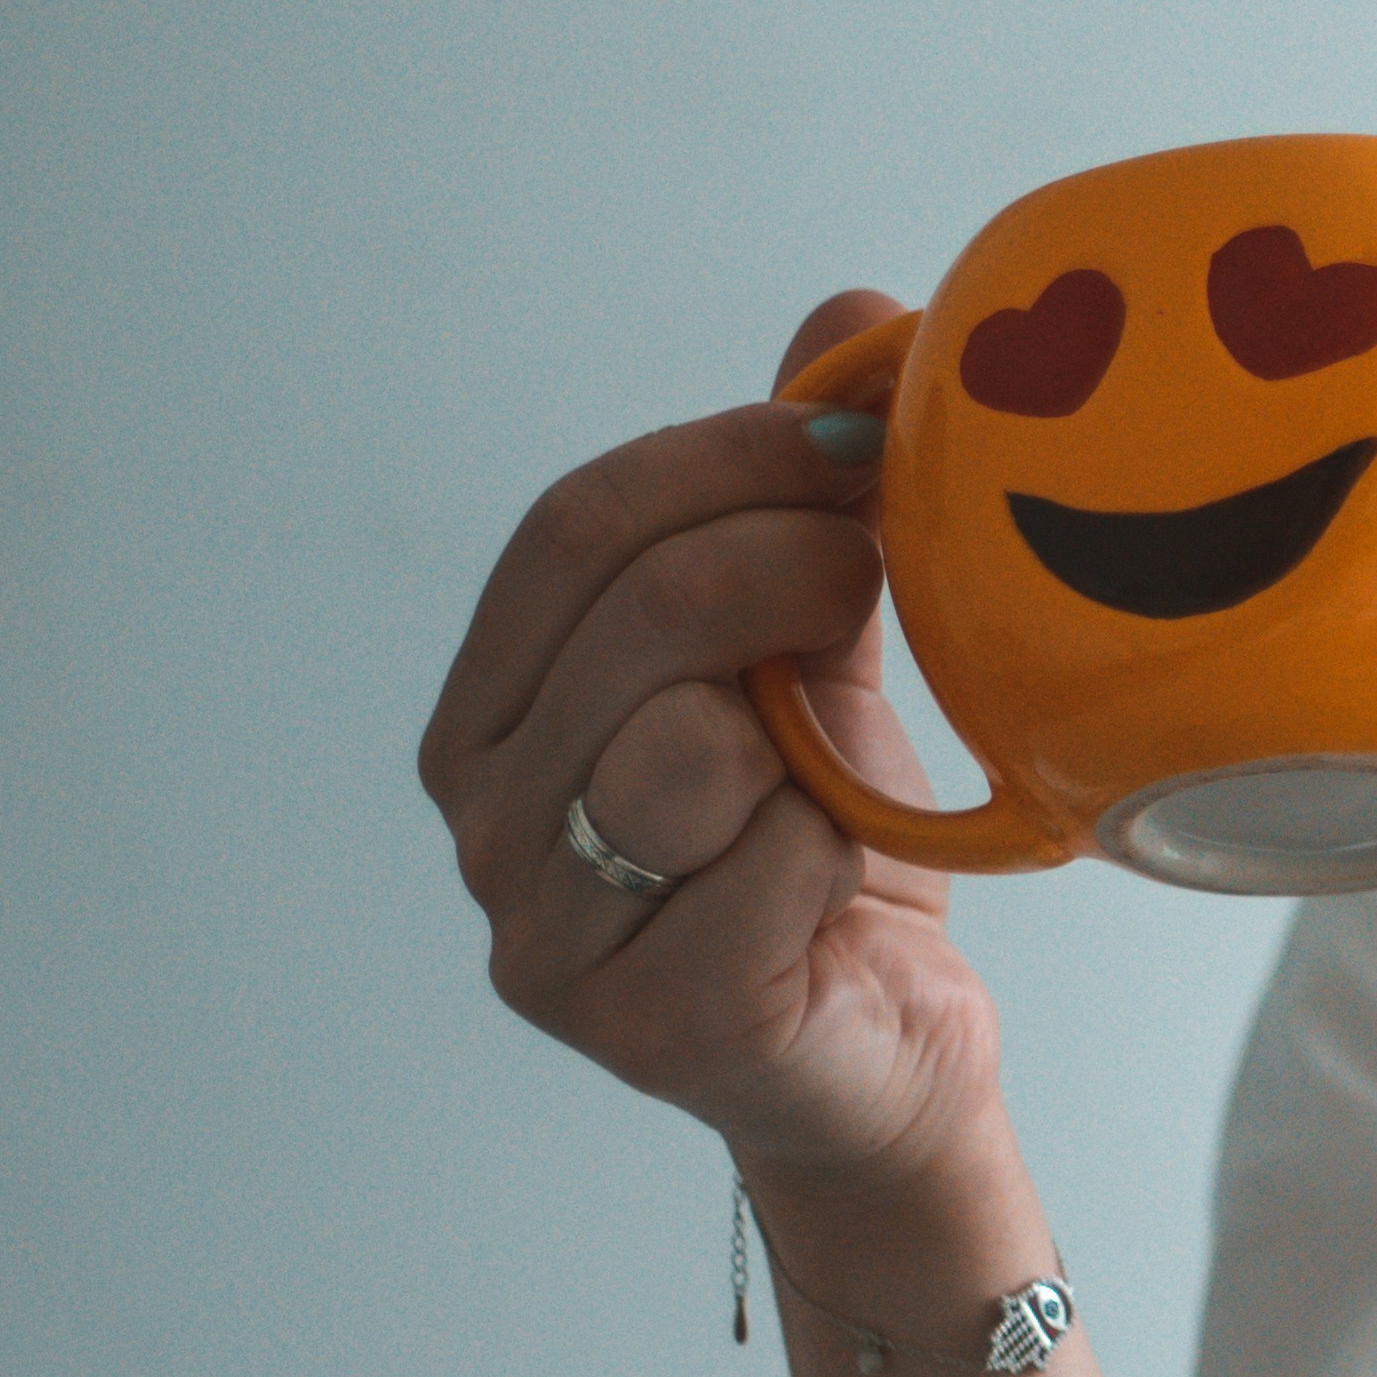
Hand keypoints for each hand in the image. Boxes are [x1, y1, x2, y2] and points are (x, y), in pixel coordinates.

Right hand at [415, 299, 1002, 1204]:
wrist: (882, 1060)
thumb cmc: (825, 846)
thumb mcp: (812, 655)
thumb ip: (805, 503)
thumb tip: (850, 315)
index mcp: (496, 707)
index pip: (575, 527)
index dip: (727, 458)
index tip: (862, 434)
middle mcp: (489, 819)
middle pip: (637, 615)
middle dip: (793, 563)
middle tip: (886, 569)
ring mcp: (549, 936)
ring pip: (686, 747)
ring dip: (807, 735)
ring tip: (836, 770)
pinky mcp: (645, 1029)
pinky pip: (769, 869)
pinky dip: (841, 855)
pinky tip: (844, 885)